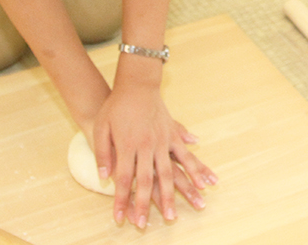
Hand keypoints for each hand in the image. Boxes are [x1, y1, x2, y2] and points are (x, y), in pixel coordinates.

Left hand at [91, 69, 215, 228]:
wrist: (136, 83)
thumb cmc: (116, 106)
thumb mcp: (101, 128)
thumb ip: (102, 152)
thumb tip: (104, 176)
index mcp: (128, 145)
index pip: (123, 180)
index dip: (121, 200)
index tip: (120, 219)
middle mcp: (147, 146)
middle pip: (148, 181)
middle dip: (147, 205)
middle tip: (147, 224)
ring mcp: (162, 140)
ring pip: (171, 172)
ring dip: (176, 194)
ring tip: (181, 211)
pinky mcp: (172, 135)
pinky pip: (186, 155)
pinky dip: (196, 169)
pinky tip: (205, 181)